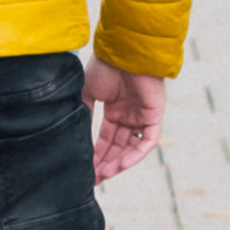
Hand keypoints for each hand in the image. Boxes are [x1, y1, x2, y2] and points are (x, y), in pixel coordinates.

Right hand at [82, 55, 165, 182]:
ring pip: (132, 147)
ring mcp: (143, 116)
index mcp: (115, 110)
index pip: (107, 139)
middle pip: (118, 146)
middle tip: (94, 179)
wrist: (123, 51)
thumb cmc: (105, 67)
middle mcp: (130, 115)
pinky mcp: (155, 115)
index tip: (86, 170)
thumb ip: (84, 113)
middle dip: (106, 163)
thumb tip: (75, 134)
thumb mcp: (87, 93)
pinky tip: (121, 164)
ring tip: (104, 175)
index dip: (97, 155)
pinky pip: (147, 140)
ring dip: (119, 162)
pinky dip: (135, 154)